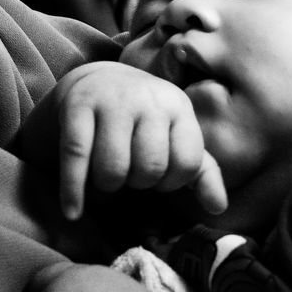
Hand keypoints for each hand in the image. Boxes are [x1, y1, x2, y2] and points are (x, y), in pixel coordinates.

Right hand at [53, 62, 226, 219]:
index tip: (158, 177)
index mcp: (178, 106)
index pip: (187, 163)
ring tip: (108, 176)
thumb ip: (201, 172)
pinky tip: (74, 211)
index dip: (172, 181)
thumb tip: (218, 207)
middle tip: (130, 174)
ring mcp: (111, 99)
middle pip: (150, 168)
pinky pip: (76, 158)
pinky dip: (73, 192)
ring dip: (108, 185)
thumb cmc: (143, 121)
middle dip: (139, 182)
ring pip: (113, 167)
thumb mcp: (176, 138)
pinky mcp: (77, 105)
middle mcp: (147, 98)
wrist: (98, 81)